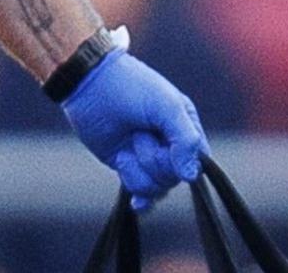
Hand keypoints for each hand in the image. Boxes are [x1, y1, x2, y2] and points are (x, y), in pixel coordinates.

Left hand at [60, 46, 206, 209]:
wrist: (89, 83)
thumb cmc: (132, 87)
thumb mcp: (166, 106)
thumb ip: (185, 139)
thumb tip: (190, 177)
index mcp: (185, 127)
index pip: (198, 161)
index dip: (182, 160)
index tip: (166, 145)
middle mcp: (169, 145)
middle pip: (174, 177)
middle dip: (154, 158)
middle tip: (139, 132)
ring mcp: (147, 156)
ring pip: (156, 187)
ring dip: (138, 167)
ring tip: (128, 141)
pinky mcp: (127, 164)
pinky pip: (141, 191)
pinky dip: (141, 197)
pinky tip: (136, 203)